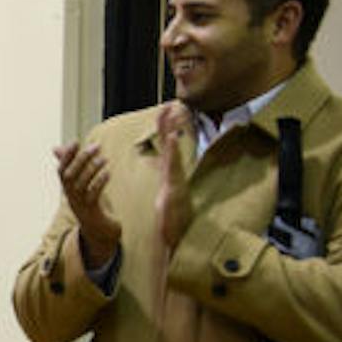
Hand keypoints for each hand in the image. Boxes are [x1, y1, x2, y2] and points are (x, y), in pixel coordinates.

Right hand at [52, 141, 120, 270]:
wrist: (99, 233)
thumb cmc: (90, 205)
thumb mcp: (80, 184)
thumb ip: (70, 165)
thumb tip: (56, 148)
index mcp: (67, 190)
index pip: (61, 170)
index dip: (66, 156)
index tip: (75, 142)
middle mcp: (70, 197)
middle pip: (69, 176)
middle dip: (81, 159)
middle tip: (96, 146)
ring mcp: (80, 205)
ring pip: (80, 185)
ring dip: (92, 169)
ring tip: (104, 158)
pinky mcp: (92, 212)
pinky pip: (93, 195)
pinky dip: (99, 182)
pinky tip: (108, 173)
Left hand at [154, 102, 192, 249]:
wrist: (177, 238)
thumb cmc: (172, 218)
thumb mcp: (167, 195)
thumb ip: (167, 183)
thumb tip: (166, 173)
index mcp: (169, 174)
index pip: (166, 146)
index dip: (165, 128)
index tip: (164, 109)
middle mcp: (174, 174)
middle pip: (170, 145)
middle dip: (168, 124)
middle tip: (168, 103)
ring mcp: (176, 180)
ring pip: (173, 151)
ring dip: (171, 132)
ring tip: (170, 114)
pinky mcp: (175, 189)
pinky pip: (174, 168)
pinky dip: (172, 152)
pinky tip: (170, 139)